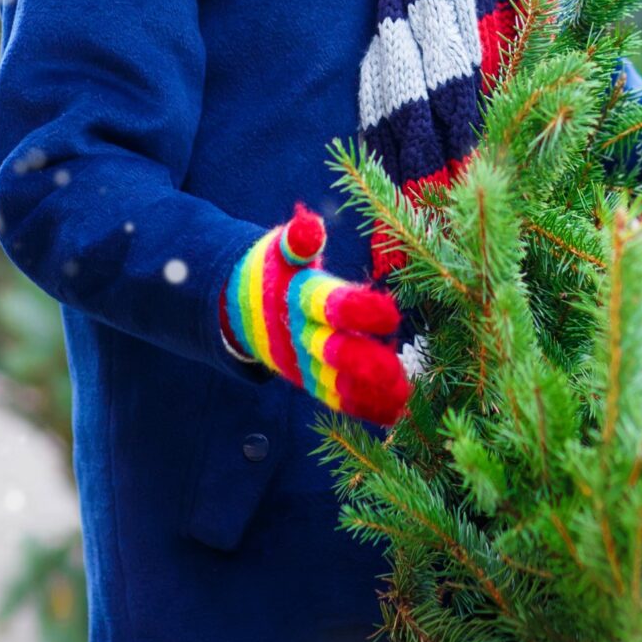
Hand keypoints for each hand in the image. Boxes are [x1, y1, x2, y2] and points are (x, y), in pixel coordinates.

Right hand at [219, 203, 411, 425]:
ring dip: (368, 394)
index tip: (392, 314)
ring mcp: (301, 362)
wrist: (237, 309)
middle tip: (397, 372)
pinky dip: (363, 408)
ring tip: (404, 400)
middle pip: (331, 351)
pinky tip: (395, 415)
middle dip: (363, 363)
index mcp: (296, 297)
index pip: (326, 303)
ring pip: (335, 382)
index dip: (357, 310)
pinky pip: (335, 398)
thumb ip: (297, 241)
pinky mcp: (307, 381)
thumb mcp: (278, 250)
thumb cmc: (274, 270)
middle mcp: (298, 334)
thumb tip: (307, 226)